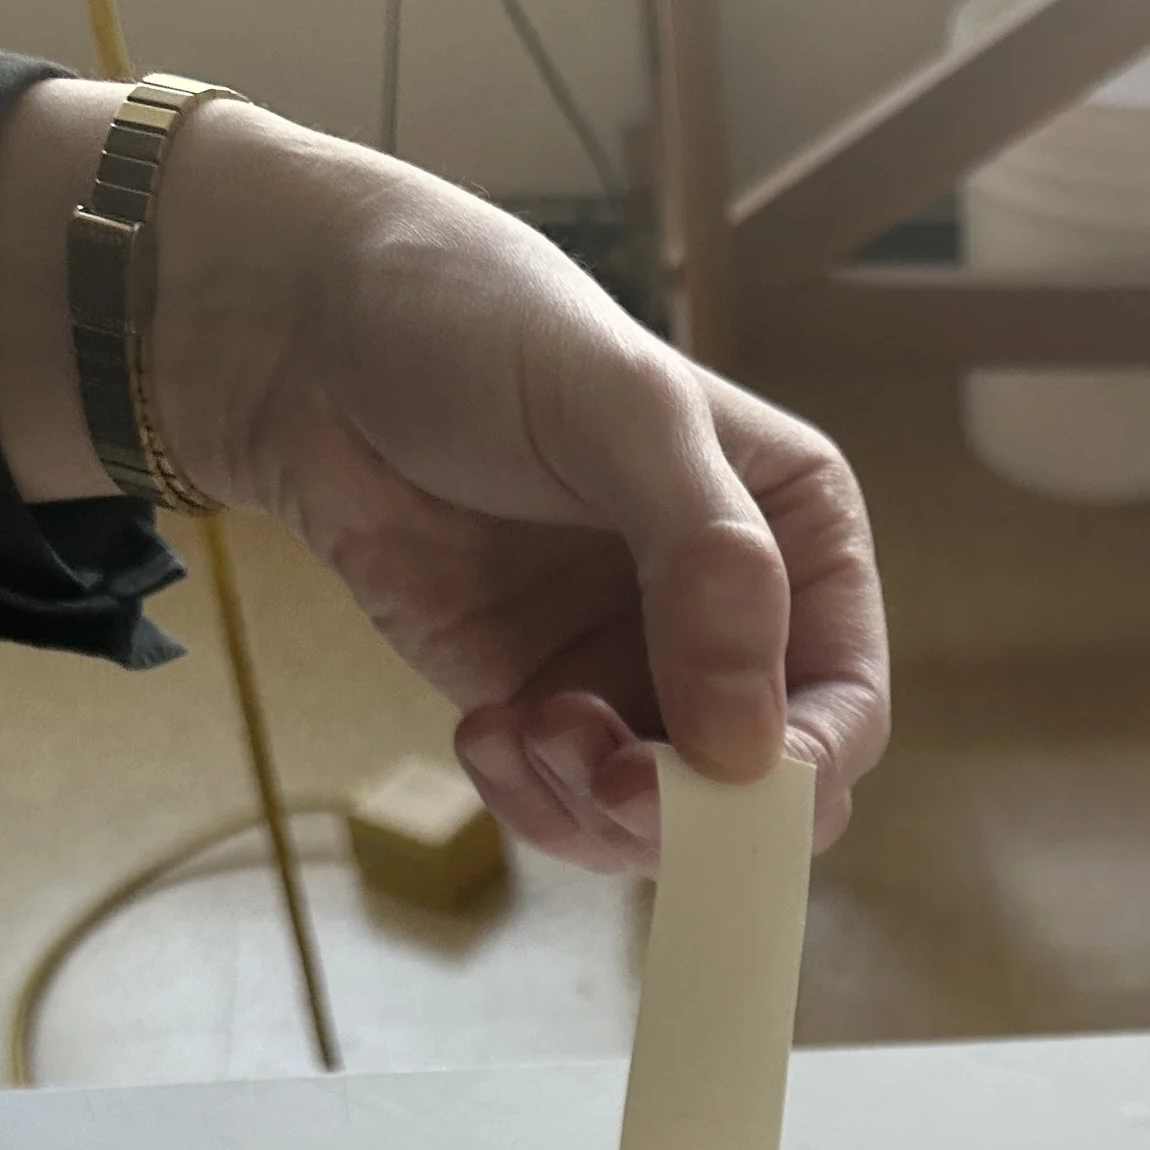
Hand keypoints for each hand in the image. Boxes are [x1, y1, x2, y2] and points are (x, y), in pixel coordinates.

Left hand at [0, 84, 887, 860]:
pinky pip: (570, 813)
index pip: (845, 705)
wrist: (304, 333)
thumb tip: (749, 746)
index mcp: (797, 537)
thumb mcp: (618, 408)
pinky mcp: (545, 708)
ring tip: (520, 729)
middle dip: (684, 808)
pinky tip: (481, 732)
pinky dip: (530, 802)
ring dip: (592, 807)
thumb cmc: (476, 325)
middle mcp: (734, 623)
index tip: (712, 777)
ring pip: (664, 824)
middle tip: (599, 774)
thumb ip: (708, 560)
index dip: (799, 766)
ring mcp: (636, 673)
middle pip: (762, 791)